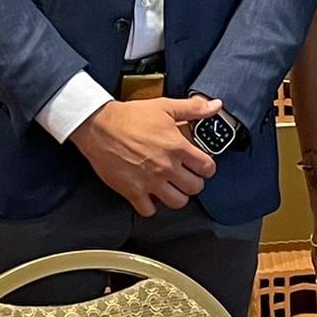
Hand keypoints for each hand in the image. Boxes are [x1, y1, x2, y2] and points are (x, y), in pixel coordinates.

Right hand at [70, 96, 219, 215]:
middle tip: (189, 176)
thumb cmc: (132, 117)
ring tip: (173, 187)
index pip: (206, 167)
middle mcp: (166, 167)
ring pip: (177, 202)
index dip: (208, 167)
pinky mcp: (132, 192)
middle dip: (195, 182)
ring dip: (178, 196)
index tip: (203, 166)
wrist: (100, 127)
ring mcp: (150, 182)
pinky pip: (149, 211)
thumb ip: (194, 108)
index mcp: (177, 147)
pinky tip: (152, 195)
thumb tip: (215, 106)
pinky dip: (152, 206)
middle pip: (195, 188)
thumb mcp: (167, 106)